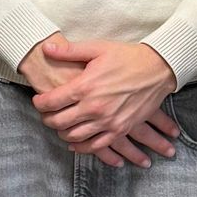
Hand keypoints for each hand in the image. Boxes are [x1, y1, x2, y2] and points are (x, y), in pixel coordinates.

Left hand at [25, 36, 178, 165]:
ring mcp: (107, 121)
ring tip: (59, 127)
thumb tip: (46, 48)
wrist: (157, 69)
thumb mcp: (97, 48)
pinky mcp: (120, 129)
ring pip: (75, 136)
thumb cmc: (127, 56)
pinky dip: (82, 148)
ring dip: (62, 134)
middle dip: (47, 119)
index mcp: (85, 87)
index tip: (38, 100)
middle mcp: (94, 107)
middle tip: (45, 115)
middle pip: (59, 122)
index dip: (40, 103)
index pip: (51, 102)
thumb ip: (69, 51)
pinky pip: (96, 146)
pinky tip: (76, 144)